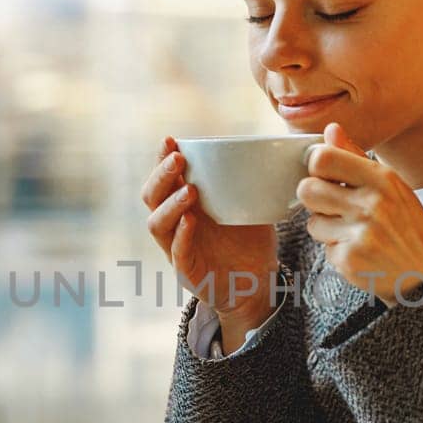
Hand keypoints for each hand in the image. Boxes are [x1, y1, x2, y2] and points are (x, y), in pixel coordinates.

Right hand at [142, 136, 280, 330]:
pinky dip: (181, 235)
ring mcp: (176, 248)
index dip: (162, 159)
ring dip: (170, 204)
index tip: (170, 139)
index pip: (164, 178)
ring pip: (157, 224)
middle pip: (152, 196)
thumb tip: (270, 147)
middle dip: (162, 176)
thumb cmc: (249, 242)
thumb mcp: (250, 205)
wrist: (257, 283)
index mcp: (185, 204)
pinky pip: (177, 252)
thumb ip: (250, 180)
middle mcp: (174, 223)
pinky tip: (190, 221)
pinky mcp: (186, 271)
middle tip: (178, 160)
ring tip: (190, 191)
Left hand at [297, 123, 422, 305]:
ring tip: (353, 232)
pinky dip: (337, 250)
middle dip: (315, 199)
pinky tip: (359, 251)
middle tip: (333, 206)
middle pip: (307, 190)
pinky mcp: (349, 260)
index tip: (324, 175)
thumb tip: (331, 130)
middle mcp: (371, 204)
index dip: (316, 167)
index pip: (323, 158)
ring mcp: (360, 234)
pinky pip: (323, 248)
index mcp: (382, 179)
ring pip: (312, 222)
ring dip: (326, 228)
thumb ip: (356, 157)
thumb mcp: (392, 186)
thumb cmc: (408, 227)